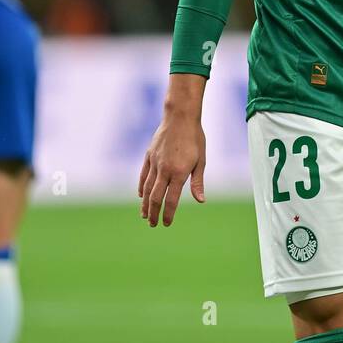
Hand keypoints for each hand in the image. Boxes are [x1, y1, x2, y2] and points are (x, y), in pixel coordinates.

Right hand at [138, 109, 206, 226]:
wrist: (180, 117)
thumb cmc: (195, 139)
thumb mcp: (201, 161)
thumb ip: (197, 182)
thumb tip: (200, 200)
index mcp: (179, 173)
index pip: (172, 199)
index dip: (169, 213)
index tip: (166, 224)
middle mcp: (165, 170)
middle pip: (156, 197)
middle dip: (153, 213)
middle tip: (153, 224)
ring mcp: (155, 163)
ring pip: (146, 188)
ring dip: (145, 204)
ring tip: (144, 215)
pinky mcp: (149, 156)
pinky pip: (143, 175)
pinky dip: (141, 187)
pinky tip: (141, 196)